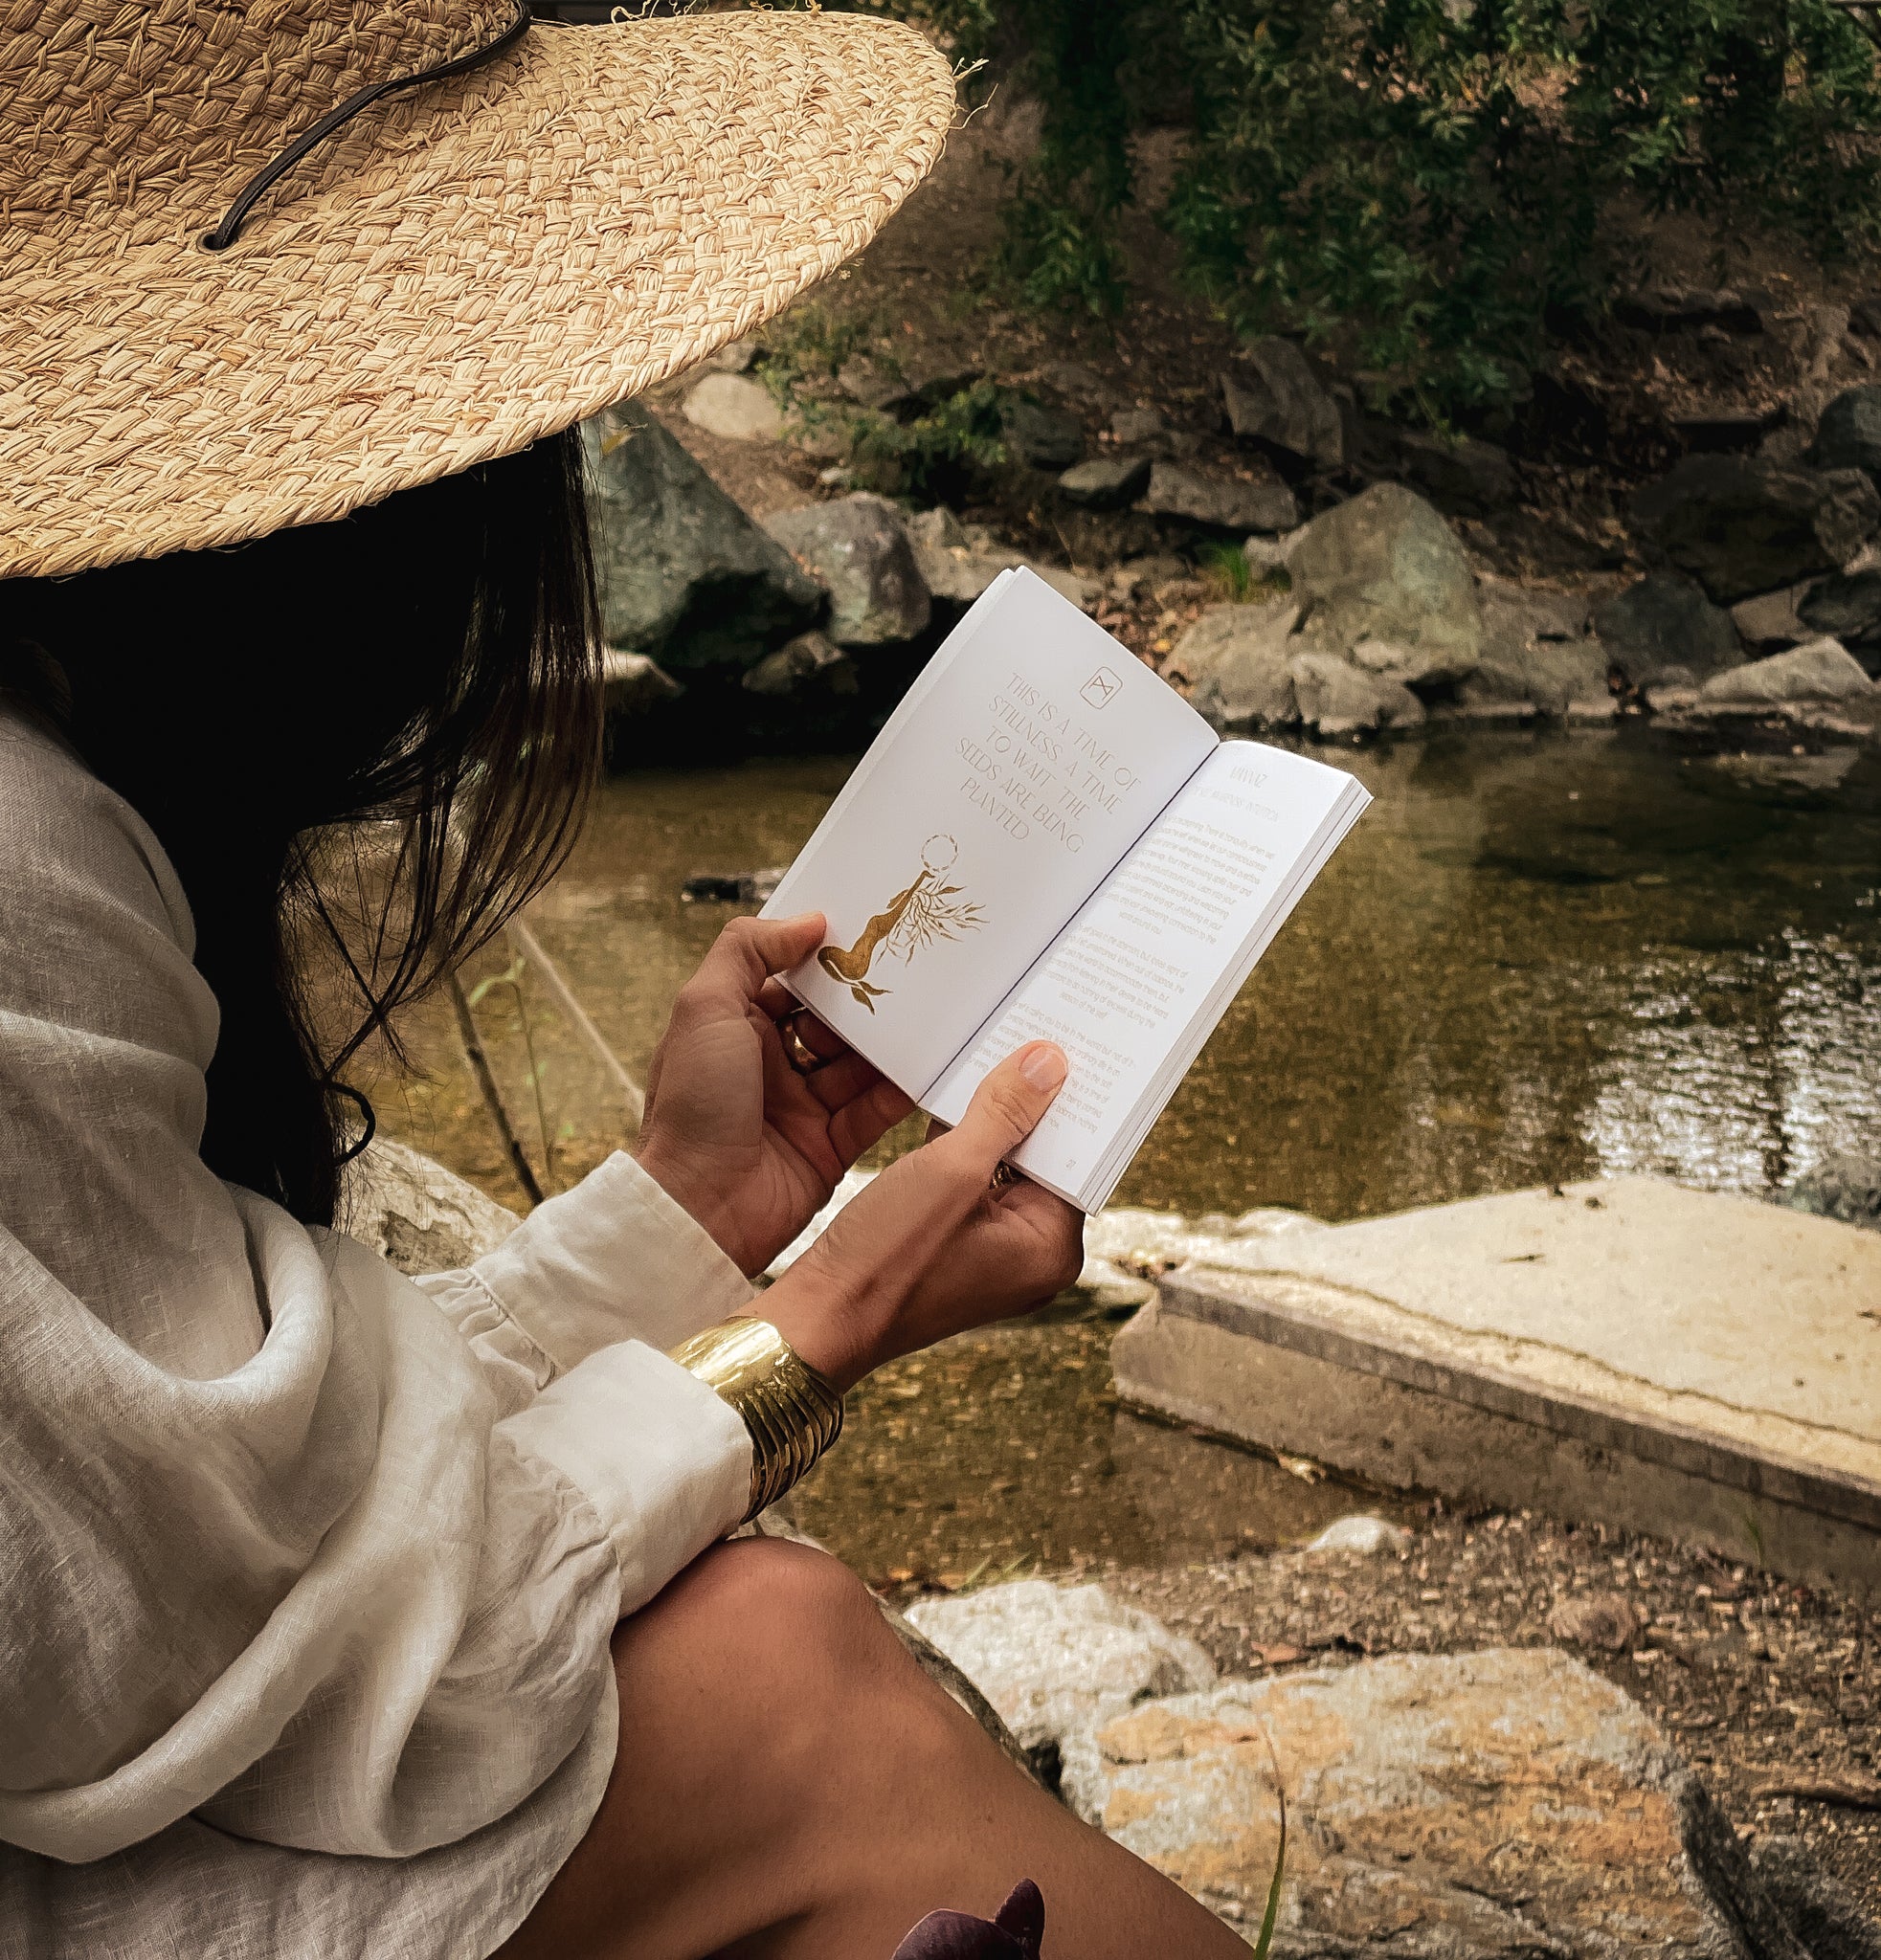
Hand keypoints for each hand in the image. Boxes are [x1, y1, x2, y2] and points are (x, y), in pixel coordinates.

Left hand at [632, 913, 913, 1275]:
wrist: (699, 1206)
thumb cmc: (692, 1105)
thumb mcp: (704, 1008)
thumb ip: (749, 951)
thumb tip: (807, 920)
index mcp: (735, 1028)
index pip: (790, 980)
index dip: (826, 957)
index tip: (869, 929)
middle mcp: (770, 1064)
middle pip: (833, 1019)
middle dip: (868, 998)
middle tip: (913, 969)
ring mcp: (802, 1106)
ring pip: (859, 1062)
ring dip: (889, 1040)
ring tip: (932, 1010)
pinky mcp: (830, 1146)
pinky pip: (875, 1109)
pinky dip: (900, 1088)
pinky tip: (929, 1063)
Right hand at [760, 1041, 1084, 1390]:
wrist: (821, 1319)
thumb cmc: (887, 1257)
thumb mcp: (951, 1171)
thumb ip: (1004, 1114)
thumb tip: (1050, 1062)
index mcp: (1053, 1249)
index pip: (1076, 1159)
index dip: (1064, 1102)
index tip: (1059, 1046)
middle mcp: (1035, 1258)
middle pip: (1043, 1163)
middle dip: (1025, 1108)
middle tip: (1020, 1040)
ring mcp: (997, 1256)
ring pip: (1004, 1171)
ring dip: (987, 1125)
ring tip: (979, 1063)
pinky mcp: (960, 1250)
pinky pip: (974, 1188)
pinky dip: (961, 1152)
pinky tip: (944, 1109)